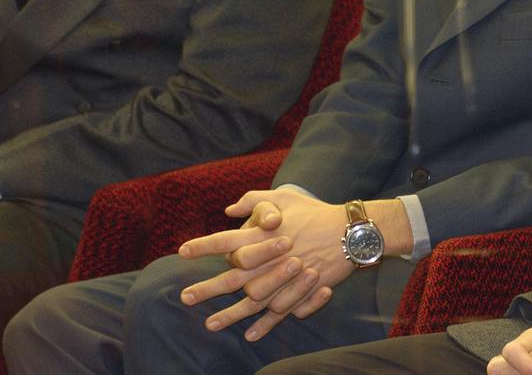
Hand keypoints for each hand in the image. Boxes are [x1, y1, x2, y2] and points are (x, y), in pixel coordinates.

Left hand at [177, 189, 357, 339]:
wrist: (349, 232)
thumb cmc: (314, 211)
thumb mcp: (284, 197)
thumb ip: (255, 201)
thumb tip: (229, 210)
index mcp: (263, 234)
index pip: (226, 240)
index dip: (203, 246)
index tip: (183, 252)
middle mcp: (269, 258)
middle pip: (232, 277)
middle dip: (207, 288)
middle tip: (185, 297)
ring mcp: (284, 278)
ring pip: (251, 301)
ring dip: (230, 315)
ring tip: (210, 324)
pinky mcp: (300, 292)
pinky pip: (278, 314)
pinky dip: (264, 326)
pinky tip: (250, 335)